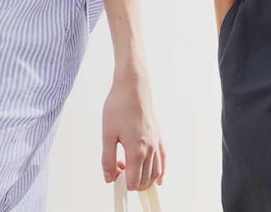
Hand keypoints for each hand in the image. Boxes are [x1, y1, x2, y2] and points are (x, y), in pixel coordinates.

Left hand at [102, 68, 164, 189]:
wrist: (133, 86)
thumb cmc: (119, 106)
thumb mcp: (107, 135)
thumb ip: (108, 160)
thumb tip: (109, 178)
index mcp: (136, 150)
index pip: (134, 181)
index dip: (123, 184)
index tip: (113, 177)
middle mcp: (150, 149)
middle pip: (145, 180)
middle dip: (133, 182)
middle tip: (118, 173)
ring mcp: (156, 142)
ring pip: (156, 172)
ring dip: (145, 178)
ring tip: (131, 173)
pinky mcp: (159, 136)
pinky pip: (163, 159)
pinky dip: (161, 171)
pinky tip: (158, 178)